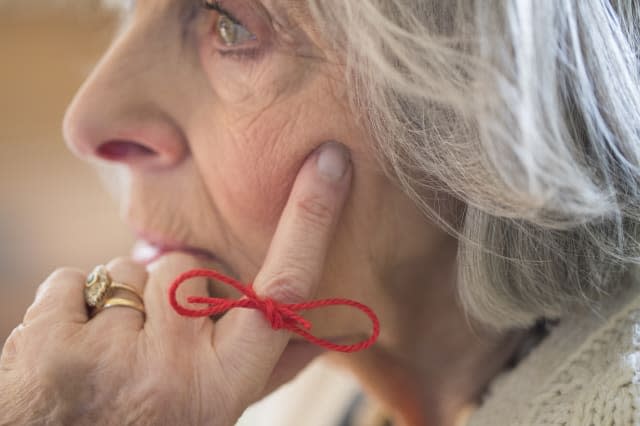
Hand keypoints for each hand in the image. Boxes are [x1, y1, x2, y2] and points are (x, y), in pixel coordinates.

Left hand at [0, 142, 351, 425]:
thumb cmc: (156, 423)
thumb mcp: (219, 405)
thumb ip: (268, 368)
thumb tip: (326, 333)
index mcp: (225, 384)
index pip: (284, 288)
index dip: (311, 220)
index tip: (330, 162)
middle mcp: (173, 370)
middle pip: (185, 266)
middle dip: (168, 291)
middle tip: (153, 344)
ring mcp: (110, 355)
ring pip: (127, 270)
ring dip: (120, 302)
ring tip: (111, 353)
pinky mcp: (49, 343)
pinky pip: (71, 280)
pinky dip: (70, 306)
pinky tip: (73, 349)